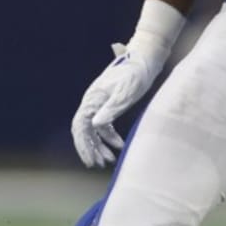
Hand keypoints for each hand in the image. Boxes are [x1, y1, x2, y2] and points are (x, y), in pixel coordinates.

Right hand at [69, 0, 185, 166]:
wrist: (145, 60)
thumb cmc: (136, 75)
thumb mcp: (125, 94)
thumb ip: (111, 109)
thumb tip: (95, 125)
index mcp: (92, 98)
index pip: (81, 126)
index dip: (84, 144)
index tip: (91, 160)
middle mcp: (92, 101)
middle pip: (85, 129)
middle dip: (90, 148)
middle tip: (98, 165)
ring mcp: (100, 103)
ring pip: (94, 129)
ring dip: (100, 145)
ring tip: (108, 161)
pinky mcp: (109, 104)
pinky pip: (104, 125)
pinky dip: (109, 137)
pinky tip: (119, 146)